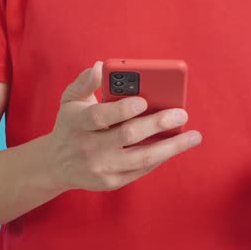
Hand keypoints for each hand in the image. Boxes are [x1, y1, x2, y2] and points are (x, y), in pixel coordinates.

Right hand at [47, 61, 202, 191]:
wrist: (57, 165)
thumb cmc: (71, 124)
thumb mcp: (71, 100)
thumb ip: (85, 82)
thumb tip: (100, 67)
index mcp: (78, 123)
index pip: (100, 116)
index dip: (121, 109)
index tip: (143, 100)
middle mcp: (88, 148)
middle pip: (127, 136)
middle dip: (157, 124)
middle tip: (181, 114)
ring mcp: (101, 168)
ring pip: (142, 158)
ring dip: (171, 147)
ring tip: (193, 136)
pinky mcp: (111, 182)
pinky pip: (142, 170)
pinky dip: (161, 157)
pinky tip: (176, 146)